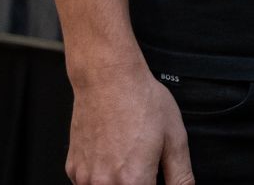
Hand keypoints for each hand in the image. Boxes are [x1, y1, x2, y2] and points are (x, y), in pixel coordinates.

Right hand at [66, 60, 191, 184]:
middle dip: (139, 183)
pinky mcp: (73, 169)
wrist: (108, 79)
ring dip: (120, 183)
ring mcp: (85, 178)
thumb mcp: (175, 138)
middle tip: (147, 164)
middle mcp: (104, 184)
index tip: (157, 177)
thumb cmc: (140, 101)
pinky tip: (113, 156)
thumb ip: (181, 175)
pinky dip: (103, 177)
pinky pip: (89, 184)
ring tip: (129, 157)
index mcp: (133, 180)